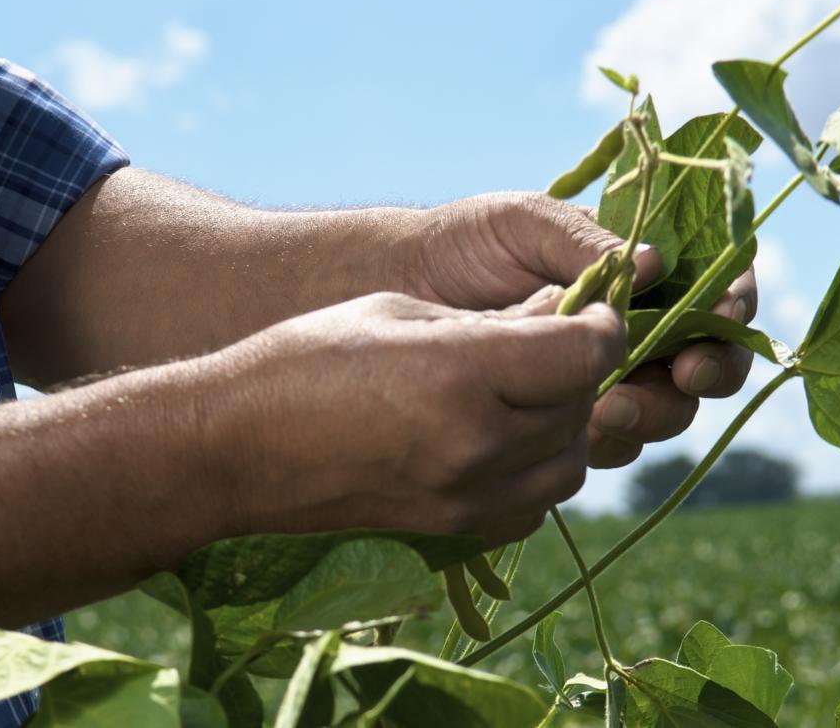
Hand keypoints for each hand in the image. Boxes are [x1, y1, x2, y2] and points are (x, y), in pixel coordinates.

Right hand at [210, 290, 625, 544]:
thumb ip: (490, 318)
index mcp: (461, 374)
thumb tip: (556, 311)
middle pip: (581, 406)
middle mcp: (476, 444)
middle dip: (581, 368)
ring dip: (566, 422)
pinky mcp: (454, 529)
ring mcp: (467, 497)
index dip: (602, 325)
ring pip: (569, 463)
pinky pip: (535, 503)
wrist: (237, 449)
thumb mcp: (401, 311)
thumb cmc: (306, 358)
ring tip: (529, 390)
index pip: (583, 353)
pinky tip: (504, 438)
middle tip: (553, 340)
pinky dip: (539, 469)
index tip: (594, 309)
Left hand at [399, 191, 757, 469]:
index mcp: (638, 270)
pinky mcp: (572, 416)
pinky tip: (579, 428)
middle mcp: (635, 325)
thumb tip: (657, 263)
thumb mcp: (527, 223)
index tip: (720, 319)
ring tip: (607, 404)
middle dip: (710, 370)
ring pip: (669, 409)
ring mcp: (607, 376)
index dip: (733, 305)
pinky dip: (610, 439)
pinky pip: (615, 441)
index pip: (715, 287)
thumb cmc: (466, 243)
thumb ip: (587, 242)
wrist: (400, 292)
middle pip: (708, 359)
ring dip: (656, 412)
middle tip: (683, 373)